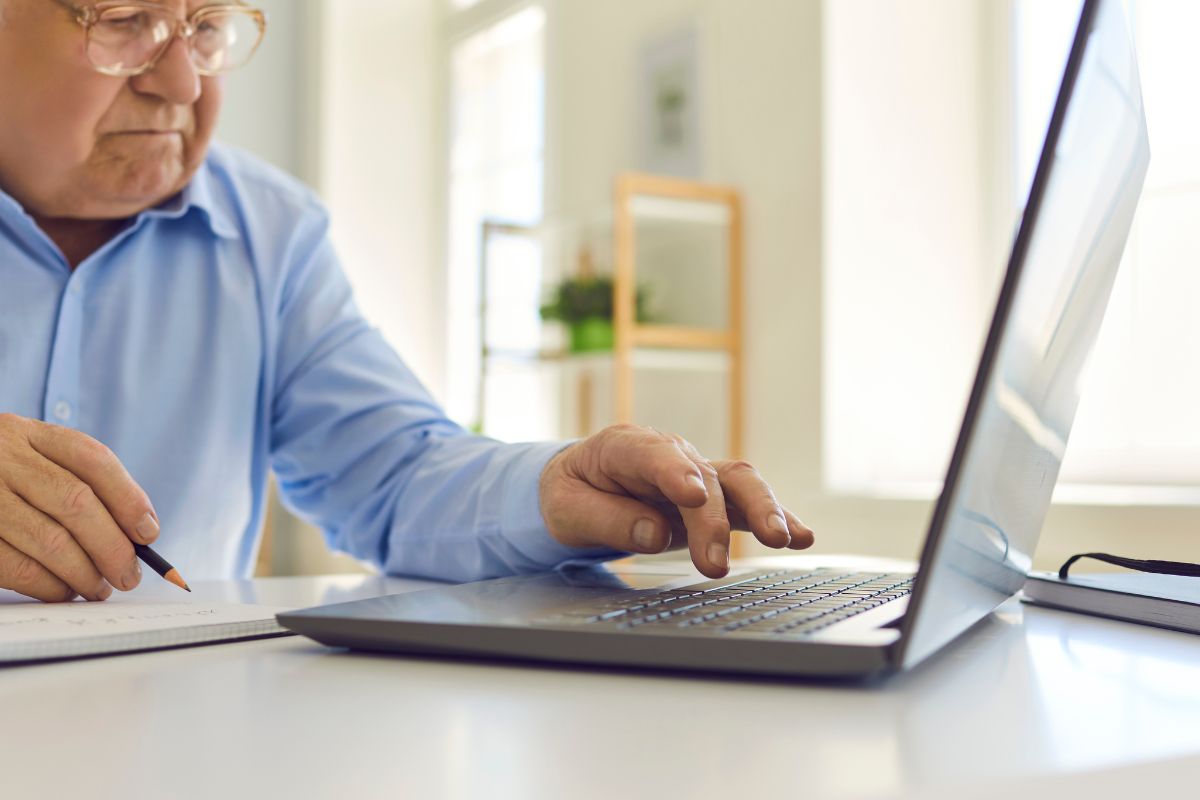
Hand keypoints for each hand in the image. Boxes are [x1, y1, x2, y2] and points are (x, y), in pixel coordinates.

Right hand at [0, 414, 159, 601]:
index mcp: (27, 434)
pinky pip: (15, 567)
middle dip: (112, 546)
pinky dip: (48, 585)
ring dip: (84, 573)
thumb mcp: (31, 458)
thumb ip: (78, 482)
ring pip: (49, 540)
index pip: (92, 459)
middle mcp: (1, 458)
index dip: (128, 498)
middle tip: (128, 575)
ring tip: (99, 588)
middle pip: (75, 502)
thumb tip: (137, 533)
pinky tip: (63, 590)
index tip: (148, 533)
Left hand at [539, 424, 813, 577]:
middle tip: (715, 563)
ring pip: (739, 482)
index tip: (692, 496)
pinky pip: (750, 503)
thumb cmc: (572, 493)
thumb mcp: (566, 509)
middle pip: (705, 476)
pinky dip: (778, 517)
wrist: (581, 485)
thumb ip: (606, 520)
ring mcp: (698, 473)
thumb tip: (654, 533)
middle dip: (715, 519)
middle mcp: (671, 454)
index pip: (654, 455)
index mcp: (625, 447)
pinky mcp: (716, 497)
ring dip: (763, 510)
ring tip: (783, 540)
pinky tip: (803, 536)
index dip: (675, 473)